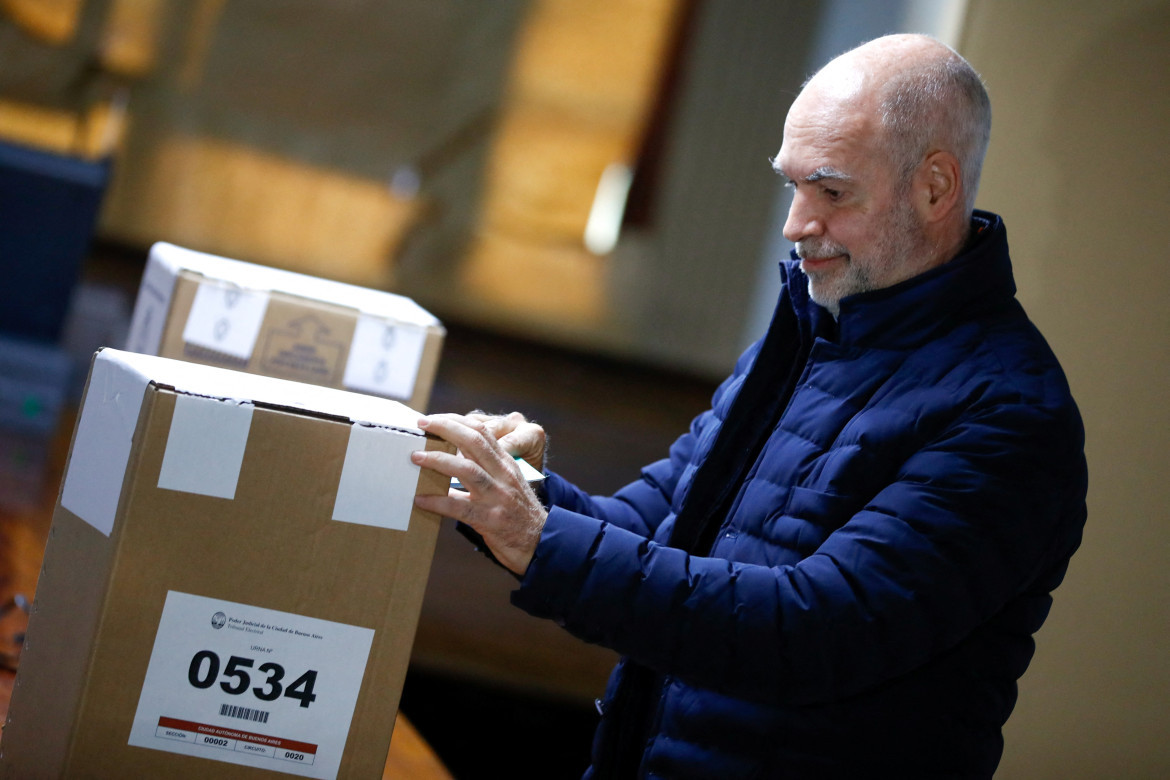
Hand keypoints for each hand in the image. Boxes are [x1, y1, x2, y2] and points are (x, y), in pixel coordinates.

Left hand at [411, 413, 547, 575]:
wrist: (540, 544)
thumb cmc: (520, 516)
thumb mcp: (509, 485)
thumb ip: (489, 471)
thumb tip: (454, 460)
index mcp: (507, 464)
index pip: (483, 431)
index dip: (456, 421)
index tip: (434, 418)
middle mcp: (503, 475)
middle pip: (474, 441)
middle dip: (446, 428)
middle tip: (422, 424)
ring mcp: (497, 496)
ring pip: (467, 469)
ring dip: (438, 460)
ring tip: (416, 456)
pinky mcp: (490, 519)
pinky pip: (459, 506)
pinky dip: (437, 501)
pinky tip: (419, 499)